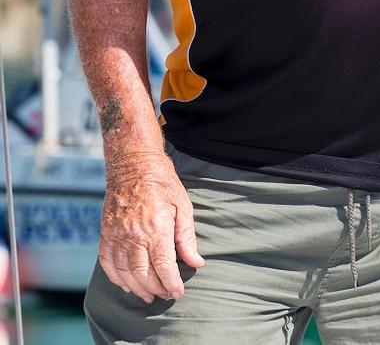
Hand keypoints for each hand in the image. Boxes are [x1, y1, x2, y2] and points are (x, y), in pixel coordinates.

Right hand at [100, 153, 204, 303]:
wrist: (133, 162)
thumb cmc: (162, 182)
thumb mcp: (182, 205)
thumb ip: (187, 237)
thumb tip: (196, 262)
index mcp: (156, 227)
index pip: (164, 266)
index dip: (172, 283)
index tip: (178, 293)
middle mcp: (134, 234)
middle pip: (143, 274)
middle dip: (156, 289)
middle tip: (165, 294)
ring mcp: (117, 234)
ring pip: (124, 273)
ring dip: (137, 288)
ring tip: (148, 295)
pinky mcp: (105, 232)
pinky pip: (107, 263)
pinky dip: (116, 278)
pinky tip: (126, 284)